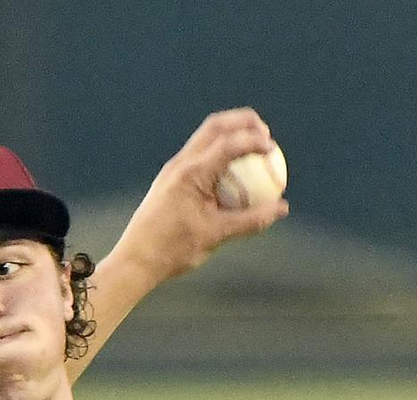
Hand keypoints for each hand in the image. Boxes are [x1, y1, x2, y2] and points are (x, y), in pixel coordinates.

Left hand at [107, 108, 289, 286]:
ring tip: (253, 147)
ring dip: (230, 134)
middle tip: (266, 133)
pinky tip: (234, 171)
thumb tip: (282, 208)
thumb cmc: (173, 250)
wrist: (135, 260)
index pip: (227, 144)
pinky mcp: (171, 178)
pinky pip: (200, 155)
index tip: (273, 148)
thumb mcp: (216, 235)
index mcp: (191, 174)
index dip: (254, 140)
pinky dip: (220, 153)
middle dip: (243, 122)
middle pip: (215, 126)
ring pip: (205, 137)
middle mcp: (180, 164)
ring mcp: (173, 169)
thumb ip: (251, 220)